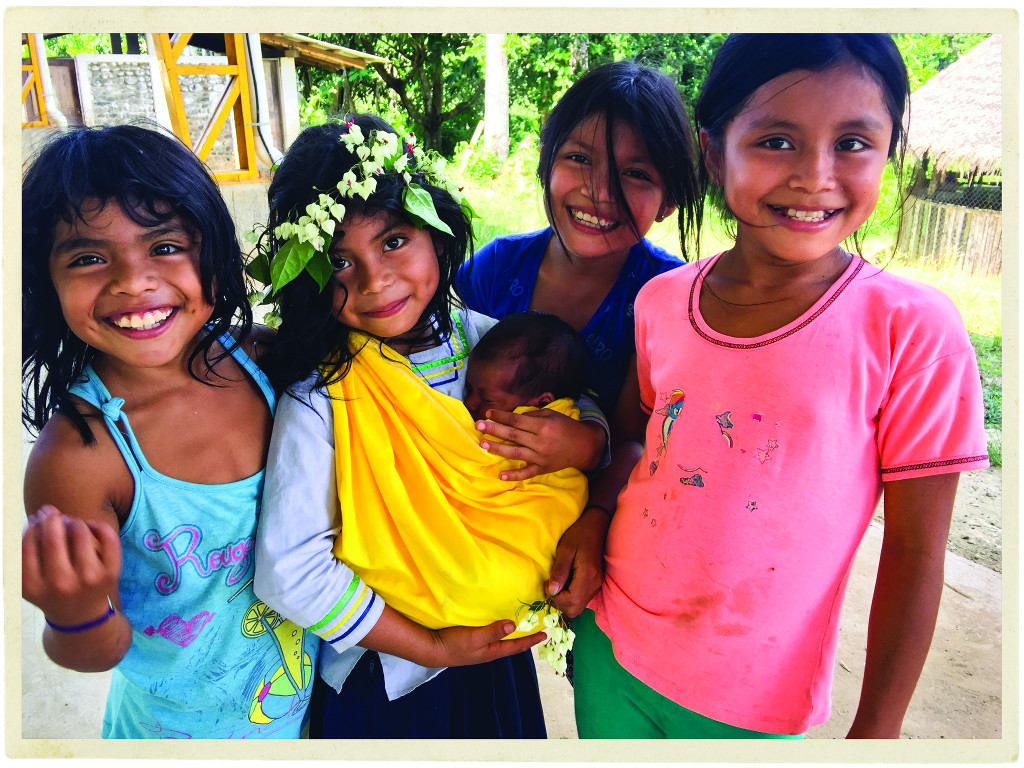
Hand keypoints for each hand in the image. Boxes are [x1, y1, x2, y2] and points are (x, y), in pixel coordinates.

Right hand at [22, 504, 121, 626]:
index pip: (28, 542)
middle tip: (53, 514)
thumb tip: (41, 515)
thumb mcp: (31, 580)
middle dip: (52, 518)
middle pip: (53, 536)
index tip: (37, 520)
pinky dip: (98, 525)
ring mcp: (87, 579)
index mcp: (33, 586)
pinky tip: (90, 527)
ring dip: (74, 521)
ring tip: (71, 524)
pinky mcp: (110, 573)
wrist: (81, 618)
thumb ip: (28, 552)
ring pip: (80, 531)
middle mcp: (59, 583)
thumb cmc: (52, 590)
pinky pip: (107, 536)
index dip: (33, 525)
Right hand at [428, 619, 546, 666]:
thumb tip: (513, 625)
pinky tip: (499, 623)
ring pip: (502, 640)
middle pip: (511, 644)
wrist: (432, 649)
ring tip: (523, 625)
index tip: (545, 634)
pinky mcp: (472, 642)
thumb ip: (493, 631)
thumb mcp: (474, 637)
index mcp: (492, 651)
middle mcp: (489, 650)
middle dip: (525, 637)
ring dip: (513, 633)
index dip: (531, 640)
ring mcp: (480, 647)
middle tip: (538, 628)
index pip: (516, 646)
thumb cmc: (454, 644)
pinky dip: (500, 630)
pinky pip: (492, 635)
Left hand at [477, 409, 603, 480]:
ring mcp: (541, 457)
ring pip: (515, 453)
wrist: (584, 446)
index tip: (488, 413)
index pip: (517, 420)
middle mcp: (540, 441)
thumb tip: (512, 417)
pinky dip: (514, 475)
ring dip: (498, 449)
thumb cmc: (566, 427)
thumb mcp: (552, 415)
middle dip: (494, 430)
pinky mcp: (542, 468)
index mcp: (542, 425)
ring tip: (483, 445)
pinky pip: (527, 473)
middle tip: (479, 426)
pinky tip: (501, 475)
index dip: (502, 417)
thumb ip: (532, 416)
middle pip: (513, 435)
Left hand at [545, 507, 609, 616]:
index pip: (571, 601)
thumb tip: (551, 591)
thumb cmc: (579, 535)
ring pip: (578, 606)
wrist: (596, 526)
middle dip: (559, 603)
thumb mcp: (565, 550)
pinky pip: (581, 599)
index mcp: (588, 576)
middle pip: (575, 609)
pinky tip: (565, 582)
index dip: (556, 599)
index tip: (548, 584)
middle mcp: (595, 585)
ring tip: (557, 583)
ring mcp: (597, 585)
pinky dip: (571, 597)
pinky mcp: (595, 584)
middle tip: (551, 586)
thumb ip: (559, 571)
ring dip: (565, 601)